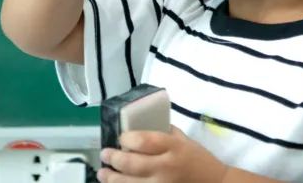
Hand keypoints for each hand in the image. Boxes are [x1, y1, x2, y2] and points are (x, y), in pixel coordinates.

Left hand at [99, 126, 227, 182]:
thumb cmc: (199, 160)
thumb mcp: (185, 140)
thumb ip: (164, 133)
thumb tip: (141, 125)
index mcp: (173, 147)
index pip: (144, 141)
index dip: (127, 139)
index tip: (120, 137)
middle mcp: (166, 167)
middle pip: (131, 164)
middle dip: (113, 159)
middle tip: (105, 154)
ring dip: (112, 179)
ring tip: (103, 173)